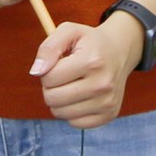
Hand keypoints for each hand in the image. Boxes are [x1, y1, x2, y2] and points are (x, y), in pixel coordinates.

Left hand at [32, 9, 142, 126]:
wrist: (119, 52)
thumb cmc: (89, 42)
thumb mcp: (68, 32)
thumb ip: (48, 48)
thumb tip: (36, 72)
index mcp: (92, 61)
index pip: (48, 78)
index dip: (47, 70)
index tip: (58, 63)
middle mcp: (102, 84)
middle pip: (52, 98)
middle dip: (50, 87)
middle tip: (63, 76)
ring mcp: (107, 102)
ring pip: (60, 113)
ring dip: (59, 100)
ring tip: (71, 85)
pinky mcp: (109, 115)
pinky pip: (74, 123)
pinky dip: (72, 111)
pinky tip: (81, 97)